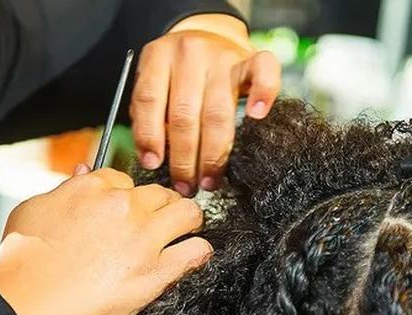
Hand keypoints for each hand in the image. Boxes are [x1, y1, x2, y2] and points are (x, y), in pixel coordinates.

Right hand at [0, 167, 211, 314]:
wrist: (27, 301)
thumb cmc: (21, 259)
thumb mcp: (33, 208)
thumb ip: (63, 188)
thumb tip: (80, 172)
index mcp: (94, 187)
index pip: (124, 179)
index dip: (125, 196)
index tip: (124, 210)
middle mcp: (123, 206)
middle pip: (160, 193)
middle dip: (159, 205)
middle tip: (156, 220)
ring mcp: (143, 238)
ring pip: (188, 213)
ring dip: (187, 221)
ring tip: (184, 231)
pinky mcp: (155, 272)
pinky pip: (196, 252)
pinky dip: (198, 252)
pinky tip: (193, 254)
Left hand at [130, 14, 280, 195]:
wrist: (205, 32)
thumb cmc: (175, 71)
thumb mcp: (152, 82)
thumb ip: (147, 115)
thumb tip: (152, 158)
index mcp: (158, 58)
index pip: (150, 101)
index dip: (149, 136)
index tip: (152, 165)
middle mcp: (190, 54)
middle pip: (184, 114)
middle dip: (184, 158)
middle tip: (185, 185)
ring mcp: (222, 56)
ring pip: (217, 112)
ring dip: (214, 153)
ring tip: (209, 180)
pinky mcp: (250, 58)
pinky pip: (264, 72)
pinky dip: (263, 93)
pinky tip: (256, 116)